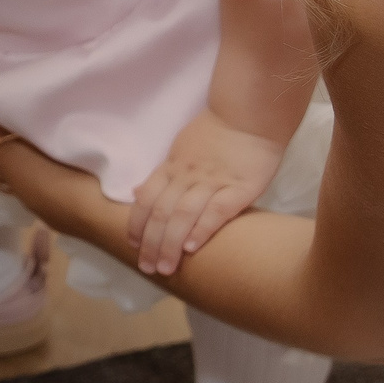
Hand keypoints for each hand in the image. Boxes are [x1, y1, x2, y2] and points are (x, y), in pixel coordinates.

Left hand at [125, 109, 287, 277]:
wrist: (249, 114)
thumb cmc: (216, 133)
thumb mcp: (180, 149)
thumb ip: (163, 174)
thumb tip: (137, 192)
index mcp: (172, 167)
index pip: (146, 199)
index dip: (136, 225)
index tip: (133, 246)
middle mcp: (186, 176)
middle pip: (160, 213)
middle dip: (151, 244)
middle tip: (147, 267)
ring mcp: (212, 181)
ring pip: (183, 215)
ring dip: (170, 244)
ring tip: (166, 267)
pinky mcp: (240, 188)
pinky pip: (216, 211)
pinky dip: (201, 230)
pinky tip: (191, 248)